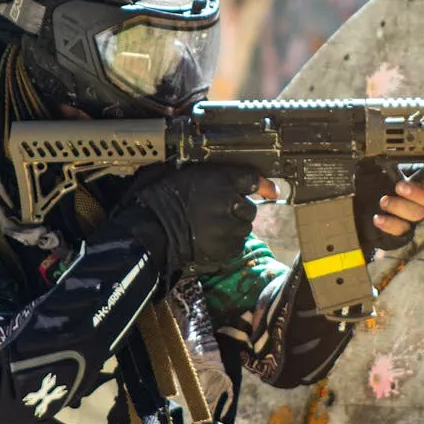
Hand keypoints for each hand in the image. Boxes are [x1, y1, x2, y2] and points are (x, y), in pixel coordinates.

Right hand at [128, 164, 274, 275]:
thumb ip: (206, 175)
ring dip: (234, 228)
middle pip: (250, 208)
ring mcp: (229, 228)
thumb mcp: (182, 174)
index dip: (263, 186)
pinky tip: (212, 241)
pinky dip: (228, 244)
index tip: (271, 192)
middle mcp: (230, 203)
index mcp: (221, 181)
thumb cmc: (160, 199)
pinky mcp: (225, 249)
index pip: (252, 180)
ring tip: (214, 229)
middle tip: (222, 213)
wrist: (151, 230)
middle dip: (240, 210)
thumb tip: (216, 177)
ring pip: (245, 228)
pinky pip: (236, 246)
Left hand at [352, 161, 423, 253]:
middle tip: (400, 186)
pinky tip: (378, 218)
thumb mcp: (380, 167)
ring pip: (417, 214)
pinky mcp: (401, 231)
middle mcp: (419, 200)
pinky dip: (390, 224)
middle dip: (417, 193)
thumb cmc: (372, 182)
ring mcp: (411, 216)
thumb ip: (393, 161)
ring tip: (383, 201)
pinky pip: (401, 230)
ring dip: (400, 207)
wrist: (357, 204)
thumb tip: (395, 150)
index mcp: (419, 181)